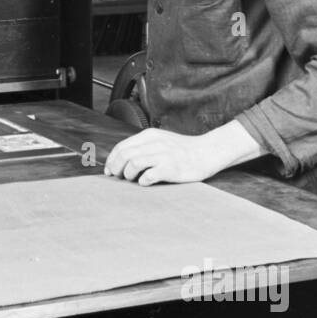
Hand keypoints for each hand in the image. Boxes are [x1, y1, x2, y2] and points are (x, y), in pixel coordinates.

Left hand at [103, 121, 264, 185]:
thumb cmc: (182, 150)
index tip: (109, 171)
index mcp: (150, 135)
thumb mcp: (160, 140)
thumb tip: (121, 160)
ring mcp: (163, 155)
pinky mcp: (171, 168)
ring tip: (133, 179)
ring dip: (128, 175)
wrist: (207, 152)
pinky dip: (143, 181)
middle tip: (117, 177)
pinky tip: (146, 182)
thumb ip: (143, 147)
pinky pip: (149, 176)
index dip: (111, 160)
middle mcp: (155, 143)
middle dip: (116, 168)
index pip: (122, 146)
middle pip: (124, 155)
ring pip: (133, 164)